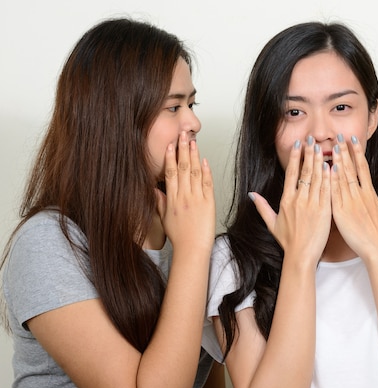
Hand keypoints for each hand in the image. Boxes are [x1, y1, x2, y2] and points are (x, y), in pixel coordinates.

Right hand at [156, 131, 214, 250]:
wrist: (192, 249)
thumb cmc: (179, 236)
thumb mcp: (165, 219)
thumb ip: (160, 202)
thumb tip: (154, 190)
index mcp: (172, 200)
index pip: (170, 174)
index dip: (170, 158)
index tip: (169, 146)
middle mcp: (184, 196)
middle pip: (183, 168)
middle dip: (183, 150)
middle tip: (183, 135)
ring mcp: (197, 199)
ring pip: (195, 172)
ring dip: (194, 156)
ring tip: (193, 142)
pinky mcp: (209, 203)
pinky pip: (207, 184)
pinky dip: (206, 171)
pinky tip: (205, 160)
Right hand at [250, 137, 330, 262]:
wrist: (301, 256)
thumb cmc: (289, 242)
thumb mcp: (272, 223)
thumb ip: (262, 207)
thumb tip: (252, 195)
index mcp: (286, 201)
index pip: (290, 173)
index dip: (295, 158)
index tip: (298, 145)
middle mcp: (298, 200)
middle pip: (305, 172)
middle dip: (309, 154)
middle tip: (312, 140)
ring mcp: (312, 205)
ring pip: (317, 179)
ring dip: (320, 162)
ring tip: (322, 147)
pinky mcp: (324, 211)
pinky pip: (327, 191)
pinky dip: (330, 178)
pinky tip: (332, 166)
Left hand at [330, 135, 377, 258]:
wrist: (377, 250)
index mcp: (371, 194)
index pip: (363, 167)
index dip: (357, 152)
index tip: (352, 140)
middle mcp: (360, 195)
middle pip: (351, 168)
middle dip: (344, 151)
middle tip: (338, 136)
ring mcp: (349, 203)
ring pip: (341, 178)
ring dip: (336, 161)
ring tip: (330, 147)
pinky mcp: (340, 213)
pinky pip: (333, 193)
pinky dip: (329, 181)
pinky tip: (325, 169)